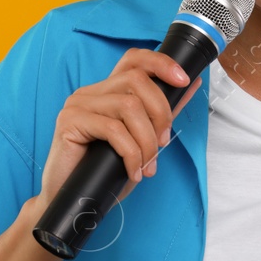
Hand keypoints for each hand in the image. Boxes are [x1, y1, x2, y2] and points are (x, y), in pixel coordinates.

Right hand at [39, 48, 202, 207]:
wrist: (70, 200)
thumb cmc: (104, 173)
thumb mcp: (141, 139)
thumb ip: (161, 112)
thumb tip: (191, 84)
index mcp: (106, 91)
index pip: (134, 59)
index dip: (161, 63)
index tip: (184, 80)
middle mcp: (90, 92)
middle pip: (137, 80)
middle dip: (161, 114)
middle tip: (162, 145)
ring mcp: (78, 105)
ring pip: (129, 106)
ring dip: (147, 140)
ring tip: (147, 165)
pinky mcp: (69, 122)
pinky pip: (113, 129)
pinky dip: (131, 153)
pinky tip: (133, 172)